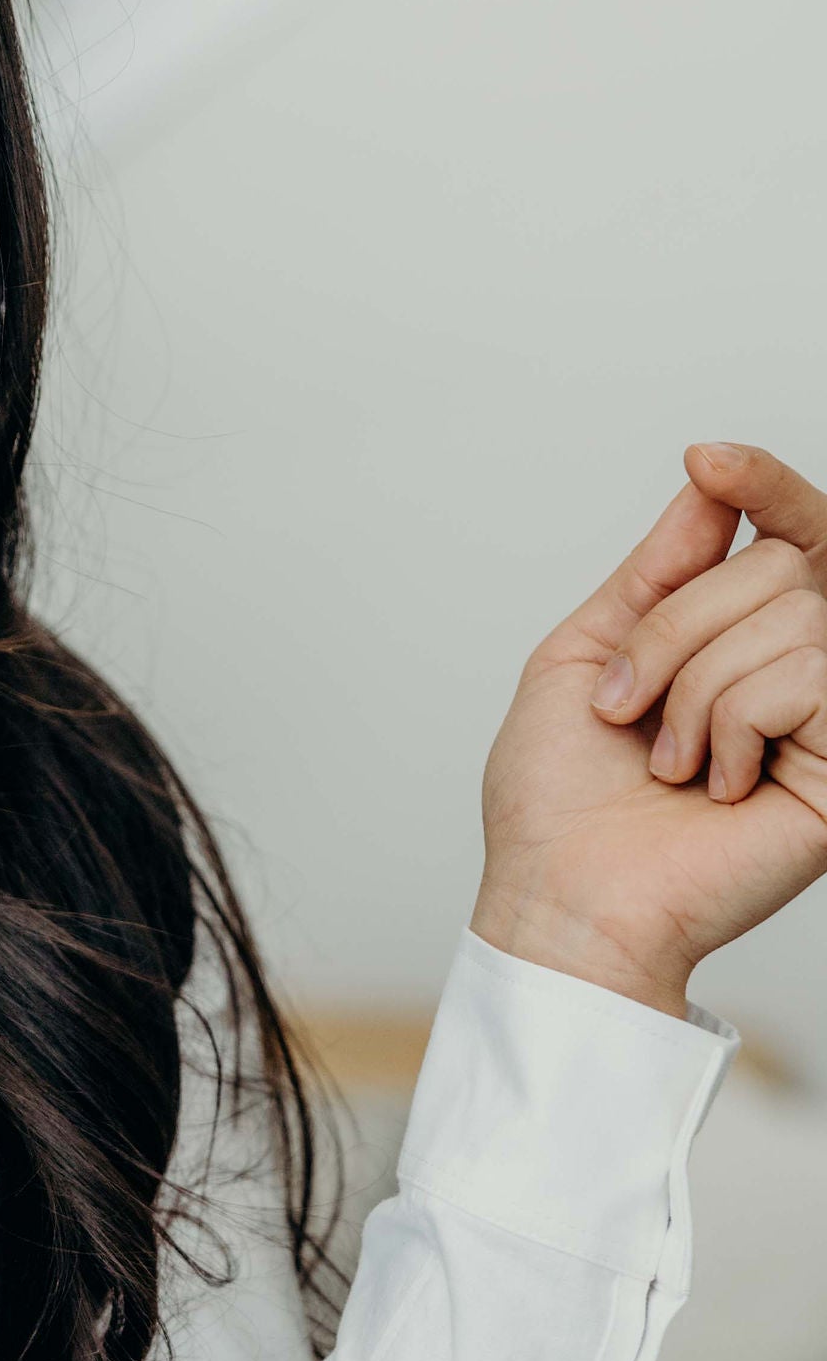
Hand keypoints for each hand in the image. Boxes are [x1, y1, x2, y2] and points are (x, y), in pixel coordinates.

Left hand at [471, 444, 826, 1014]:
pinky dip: (736, 724)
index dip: (763, 485)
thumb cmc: (559, 805)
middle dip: (675, 629)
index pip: (785, 536)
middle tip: (629, 711)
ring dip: (696, 688)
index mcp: (737, 643)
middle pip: (776, 564)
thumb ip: (655, 571)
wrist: (562, 898)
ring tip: (671, 763)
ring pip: (792, 615)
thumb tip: (710, 484)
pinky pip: (812, 676)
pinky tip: (717, 787)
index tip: (708, 461)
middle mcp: (794, 672)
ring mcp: (825, 719)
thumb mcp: (584, 658)